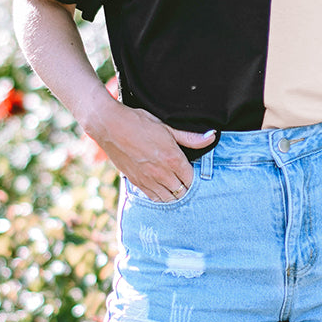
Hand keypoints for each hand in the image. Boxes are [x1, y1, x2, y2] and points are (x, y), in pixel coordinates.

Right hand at [89, 96, 214, 200]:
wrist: (109, 126)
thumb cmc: (139, 122)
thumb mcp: (167, 127)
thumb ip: (190, 137)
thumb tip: (212, 136)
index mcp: (173, 159)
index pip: (192, 180)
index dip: (195, 179)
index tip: (194, 174)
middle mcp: (162, 173)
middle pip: (182, 192)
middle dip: (187, 188)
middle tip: (186, 181)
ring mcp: (148, 180)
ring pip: (169, 198)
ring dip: (175, 195)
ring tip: (176, 187)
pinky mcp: (136, 182)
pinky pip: (154, 198)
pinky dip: (161, 197)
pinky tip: (163, 190)